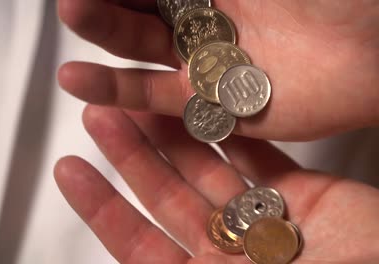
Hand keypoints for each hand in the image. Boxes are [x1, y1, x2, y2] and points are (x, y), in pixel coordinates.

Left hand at [54, 105, 378, 262]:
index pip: (140, 246)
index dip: (104, 209)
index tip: (73, 172)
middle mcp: (234, 253)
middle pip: (170, 197)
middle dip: (133, 158)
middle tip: (100, 119)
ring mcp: (269, 220)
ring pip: (209, 169)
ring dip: (176, 137)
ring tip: (140, 103)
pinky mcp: (305, 193)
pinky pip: (260, 158)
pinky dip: (233, 135)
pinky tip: (204, 110)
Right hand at [58, 0, 378, 140]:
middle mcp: (210, 18)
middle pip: (142, 7)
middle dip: (109, 0)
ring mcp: (211, 62)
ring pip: (144, 48)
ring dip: (106, 34)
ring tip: (72, 15)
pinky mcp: (217, 104)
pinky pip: (161, 98)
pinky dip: (122, 91)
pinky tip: (82, 81)